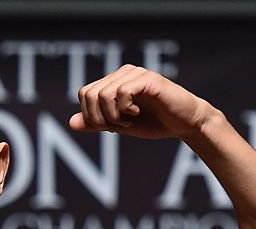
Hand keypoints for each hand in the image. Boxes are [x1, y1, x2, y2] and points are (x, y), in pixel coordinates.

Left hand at [69, 65, 215, 140]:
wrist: (184, 123)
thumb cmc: (154, 122)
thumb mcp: (119, 126)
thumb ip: (96, 123)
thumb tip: (71, 122)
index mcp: (114, 81)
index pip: (84, 94)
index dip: (91, 115)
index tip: (109, 126)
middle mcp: (123, 73)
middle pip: (89, 94)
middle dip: (99, 118)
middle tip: (117, 127)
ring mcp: (135, 74)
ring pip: (103, 95)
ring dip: (112, 116)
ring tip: (128, 121)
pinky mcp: (147, 79)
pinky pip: (121, 93)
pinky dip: (124, 110)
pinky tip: (136, 114)